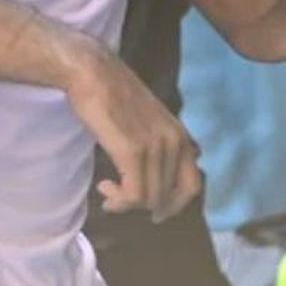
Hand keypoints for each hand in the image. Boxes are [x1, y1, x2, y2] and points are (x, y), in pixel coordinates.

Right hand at [65, 43, 202, 222]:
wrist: (93, 73)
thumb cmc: (114, 92)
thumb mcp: (149, 120)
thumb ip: (158, 143)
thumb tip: (155, 174)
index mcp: (180, 136)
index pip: (192, 186)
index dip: (174, 205)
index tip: (154, 212)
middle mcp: (174, 144)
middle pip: (168, 197)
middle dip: (144, 206)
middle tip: (119, 202)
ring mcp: (155, 148)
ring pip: (149, 199)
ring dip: (125, 204)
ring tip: (107, 193)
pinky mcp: (132, 152)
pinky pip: (133, 194)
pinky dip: (119, 200)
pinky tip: (104, 187)